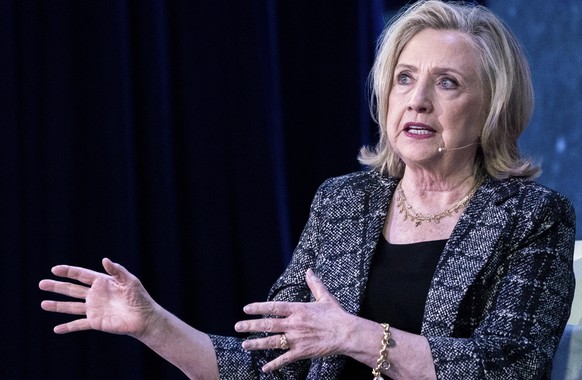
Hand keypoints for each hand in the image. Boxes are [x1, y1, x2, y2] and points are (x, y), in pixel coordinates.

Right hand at [39, 258, 156, 337]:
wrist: (144, 317)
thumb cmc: (139, 297)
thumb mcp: (129, 281)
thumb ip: (117, 270)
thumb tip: (104, 259)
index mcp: (102, 282)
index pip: (81, 275)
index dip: (68, 271)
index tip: (54, 269)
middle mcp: (95, 295)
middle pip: (72, 289)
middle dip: (57, 286)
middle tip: (41, 284)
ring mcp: (94, 309)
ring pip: (71, 307)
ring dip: (57, 306)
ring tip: (43, 304)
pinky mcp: (96, 322)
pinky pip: (79, 325)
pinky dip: (68, 327)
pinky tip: (56, 329)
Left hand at [234, 268, 356, 371]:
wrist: (348, 333)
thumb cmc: (337, 315)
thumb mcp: (325, 297)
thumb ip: (314, 284)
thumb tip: (309, 270)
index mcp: (298, 309)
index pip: (274, 307)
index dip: (259, 307)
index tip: (246, 308)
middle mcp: (294, 323)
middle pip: (268, 324)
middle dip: (251, 326)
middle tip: (237, 326)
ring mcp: (297, 338)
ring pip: (272, 342)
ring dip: (257, 344)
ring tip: (244, 345)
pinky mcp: (302, 352)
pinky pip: (285, 359)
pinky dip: (274, 365)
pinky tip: (264, 368)